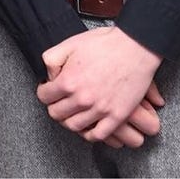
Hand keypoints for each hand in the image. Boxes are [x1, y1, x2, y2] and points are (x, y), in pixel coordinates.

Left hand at [37, 27, 162, 144]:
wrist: (135, 47)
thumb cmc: (105, 43)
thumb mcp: (70, 43)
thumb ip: (52, 60)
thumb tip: (49, 77)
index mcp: (68, 81)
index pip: (44, 97)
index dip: (44, 92)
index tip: (49, 90)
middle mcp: (82, 99)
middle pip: (56, 114)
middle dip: (54, 106)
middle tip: (59, 101)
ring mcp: (100, 109)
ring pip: (74, 126)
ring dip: (69, 120)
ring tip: (72, 112)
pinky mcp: (117, 116)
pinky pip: (98, 135)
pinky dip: (89, 134)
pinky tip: (88, 125)